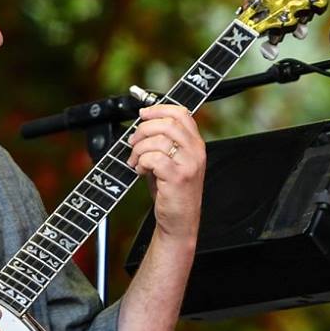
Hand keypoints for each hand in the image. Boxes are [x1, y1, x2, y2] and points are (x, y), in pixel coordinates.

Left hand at [127, 102, 204, 239]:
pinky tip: (141, 171)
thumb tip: (144, 124)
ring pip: (157, 140)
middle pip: (167, 123)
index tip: (143, 114)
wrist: (179, 220)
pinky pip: (153, 159)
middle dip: (143, 130)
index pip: (181, 114)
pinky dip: (141, 163)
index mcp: (196, 144)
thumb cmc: (172, 191)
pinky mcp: (177, 178)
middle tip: (134, 142)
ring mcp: (189, 164)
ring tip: (136, 161)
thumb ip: (163, 141)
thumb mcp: (172, 161)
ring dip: (139, 150)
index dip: (159, 109)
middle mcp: (196, 152)